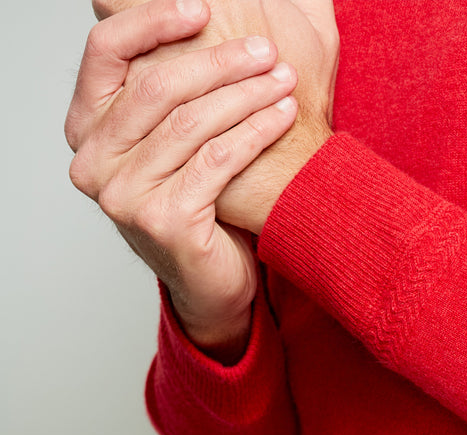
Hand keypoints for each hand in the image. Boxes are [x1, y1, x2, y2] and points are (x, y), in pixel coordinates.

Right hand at [94, 0, 339, 232]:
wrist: (212, 280)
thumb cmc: (198, 201)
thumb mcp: (174, 137)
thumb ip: (169, 88)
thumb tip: (191, 10)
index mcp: (87, 128)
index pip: (106, 52)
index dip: (153, 21)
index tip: (202, 8)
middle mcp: (94, 161)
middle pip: (157, 87)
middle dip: (219, 62)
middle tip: (266, 51)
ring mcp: (124, 195)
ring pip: (192, 122)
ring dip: (246, 95)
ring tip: (284, 81)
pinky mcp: (164, 221)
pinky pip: (217, 159)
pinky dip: (256, 132)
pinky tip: (282, 116)